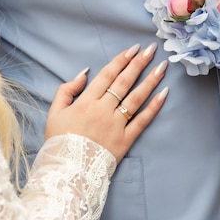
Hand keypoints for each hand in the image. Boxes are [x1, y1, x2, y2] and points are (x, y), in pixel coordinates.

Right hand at [45, 43, 168, 162]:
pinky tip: (164, 93)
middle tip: (152, 49)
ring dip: (150, 80)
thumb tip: (84, 73)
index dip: (121, 60)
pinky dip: (154, 107)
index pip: (107, 75)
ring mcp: (116, 124)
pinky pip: (142, 121)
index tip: (133, 49)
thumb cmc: (59, 141)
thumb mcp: (55, 112)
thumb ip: (67, 90)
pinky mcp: (125, 139)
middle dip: (139, 63)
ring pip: (136, 98)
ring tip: (162, 66)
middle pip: (124, 82)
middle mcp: (103, 110)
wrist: (67, 171)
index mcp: (86, 101)